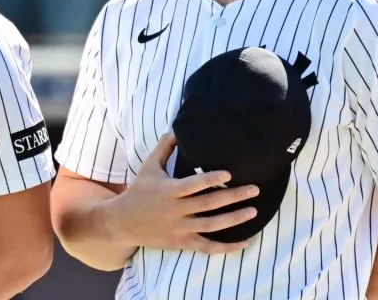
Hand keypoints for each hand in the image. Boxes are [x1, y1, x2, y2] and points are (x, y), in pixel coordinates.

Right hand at [106, 134, 260, 253]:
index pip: (193, 184)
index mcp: (169, 190)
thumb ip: (164, 148)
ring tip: (253, 211)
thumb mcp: (148, 167)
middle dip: (233, 197)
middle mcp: (175, 210)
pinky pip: (207, 247)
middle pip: (208, 204)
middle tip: (255, 189)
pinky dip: (226, 247)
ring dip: (234, 219)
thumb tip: (176, 129)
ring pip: (211, 226)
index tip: (230, 173)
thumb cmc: (138, 191)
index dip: (211, 179)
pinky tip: (245, 242)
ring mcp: (180, 228)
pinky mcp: (181, 243)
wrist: (122, 222)